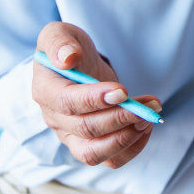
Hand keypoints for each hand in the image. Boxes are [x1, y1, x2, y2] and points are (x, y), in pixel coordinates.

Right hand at [33, 23, 161, 168]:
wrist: (76, 65)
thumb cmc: (69, 49)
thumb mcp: (60, 34)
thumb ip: (60, 42)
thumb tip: (68, 58)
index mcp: (45, 91)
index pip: (67, 103)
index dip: (94, 100)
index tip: (123, 91)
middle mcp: (55, 119)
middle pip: (86, 129)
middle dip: (121, 117)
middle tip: (149, 105)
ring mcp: (70, 136)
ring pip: (94, 153)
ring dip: (126, 138)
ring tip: (149, 117)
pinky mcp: (89, 145)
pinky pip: (110, 160)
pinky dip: (132, 149)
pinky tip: (146, 128)